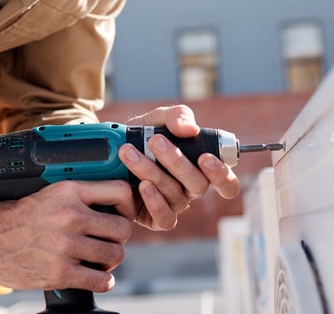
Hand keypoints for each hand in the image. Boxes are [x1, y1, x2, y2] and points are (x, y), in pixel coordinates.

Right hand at [0, 179, 135, 292]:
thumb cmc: (17, 218)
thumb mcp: (49, 194)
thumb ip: (78, 198)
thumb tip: (110, 204)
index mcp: (69, 192)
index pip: (119, 191)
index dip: (129, 204)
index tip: (124, 213)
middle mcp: (70, 216)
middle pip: (123, 228)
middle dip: (119, 237)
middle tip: (108, 241)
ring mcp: (66, 245)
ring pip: (115, 254)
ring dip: (110, 260)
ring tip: (99, 260)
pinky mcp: (60, 272)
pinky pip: (101, 280)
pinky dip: (103, 281)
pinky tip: (95, 277)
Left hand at [117, 105, 239, 230]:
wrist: (108, 151)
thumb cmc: (141, 135)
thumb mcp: (157, 118)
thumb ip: (177, 116)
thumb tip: (191, 129)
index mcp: (199, 167)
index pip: (226, 182)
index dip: (222, 174)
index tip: (205, 157)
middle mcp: (189, 188)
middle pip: (198, 185)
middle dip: (177, 162)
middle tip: (155, 141)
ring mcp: (173, 204)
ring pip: (175, 195)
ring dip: (151, 171)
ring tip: (128, 152)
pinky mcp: (154, 217)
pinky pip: (164, 218)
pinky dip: (154, 201)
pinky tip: (142, 185)